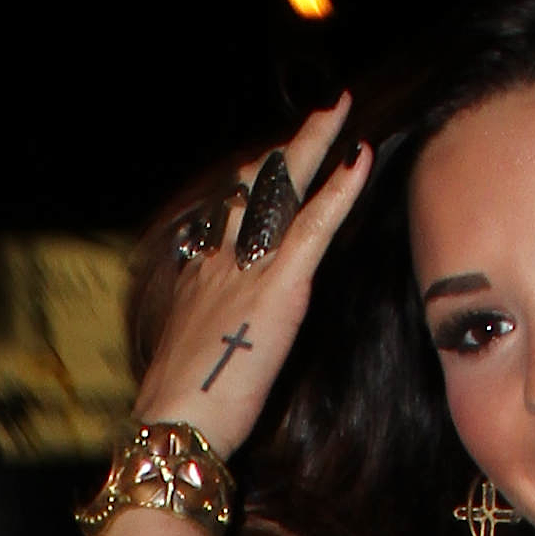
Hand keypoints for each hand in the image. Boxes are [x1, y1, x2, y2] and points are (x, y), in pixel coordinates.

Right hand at [131, 97, 372, 458]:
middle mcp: (220, 260)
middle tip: (319, 115)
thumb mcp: (201, 357)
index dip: (256, 183)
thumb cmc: (187, 407)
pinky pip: (313, 227)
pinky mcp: (279, 289)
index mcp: (201, 277)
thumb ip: (219, 333)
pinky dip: (339, 191)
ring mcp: (249, 269)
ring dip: (311, 147)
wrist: (176, 422)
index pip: (232, 215)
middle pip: (254, 187)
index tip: (274, 161)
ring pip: (282, 191)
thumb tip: (236, 338)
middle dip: (287, 148)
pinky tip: (358, 159)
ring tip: (337, 113)